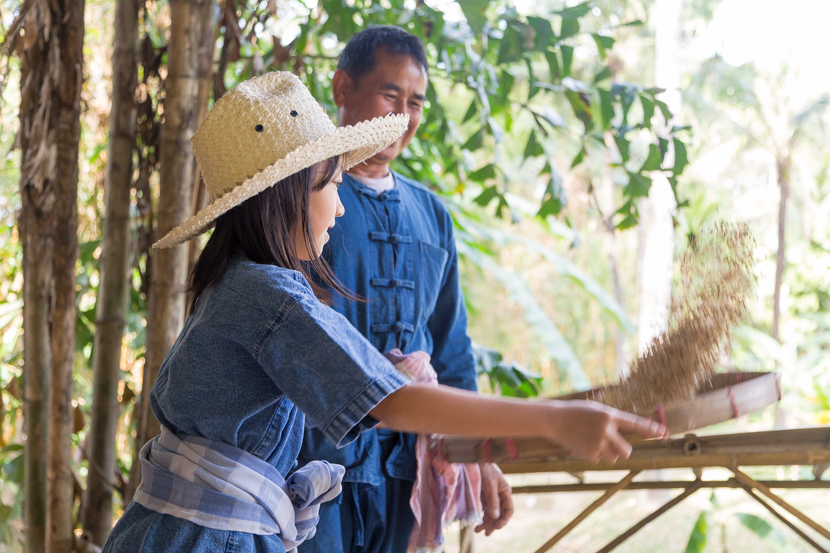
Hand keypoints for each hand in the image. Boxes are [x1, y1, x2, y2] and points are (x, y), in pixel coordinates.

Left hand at [475, 463, 512, 535]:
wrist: (474, 458)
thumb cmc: (485, 469)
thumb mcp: (489, 485)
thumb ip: (493, 501)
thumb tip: (495, 517)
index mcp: (505, 492)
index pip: (508, 510)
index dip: (504, 519)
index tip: (497, 527)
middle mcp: (499, 495)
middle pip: (499, 514)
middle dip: (493, 524)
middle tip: (486, 533)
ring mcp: (490, 496)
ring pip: (490, 513)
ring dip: (485, 522)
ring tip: (477, 531)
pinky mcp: (482, 495)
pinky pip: (483, 508)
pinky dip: (480, 516)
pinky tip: (476, 522)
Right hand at [546, 400, 664, 463]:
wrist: (555, 419)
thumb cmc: (577, 412)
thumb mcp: (597, 410)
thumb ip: (612, 419)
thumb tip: (630, 429)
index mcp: (609, 415)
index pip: (635, 424)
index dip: (650, 429)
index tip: (663, 432)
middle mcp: (606, 429)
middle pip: (626, 451)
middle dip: (623, 451)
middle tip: (616, 446)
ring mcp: (598, 442)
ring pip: (613, 457)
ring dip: (607, 453)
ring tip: (593, 442)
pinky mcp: (589, 453)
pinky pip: (599, 459)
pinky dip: (594, 454)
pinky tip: (583, 444)